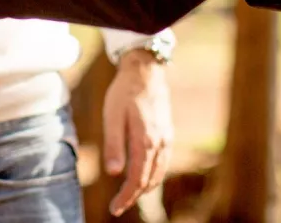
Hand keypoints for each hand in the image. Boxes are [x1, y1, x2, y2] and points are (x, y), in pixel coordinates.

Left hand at [102, 51, 174, 215]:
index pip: (137, 179)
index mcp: (146, 141)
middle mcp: (160, 144)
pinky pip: (162, 163)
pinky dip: (153, 175)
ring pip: (158, 174)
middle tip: (117, 206)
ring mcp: (167, 139)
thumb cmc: (124, 92)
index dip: (126, 197)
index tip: (114, 209)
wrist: (145, 71)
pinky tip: (143, 176)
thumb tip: (114, 173)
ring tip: (128, 195)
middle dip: (133, 196)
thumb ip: (114, 145)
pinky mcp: (168, 134)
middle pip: (149, 181)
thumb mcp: (112, 116)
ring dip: (144, 188)